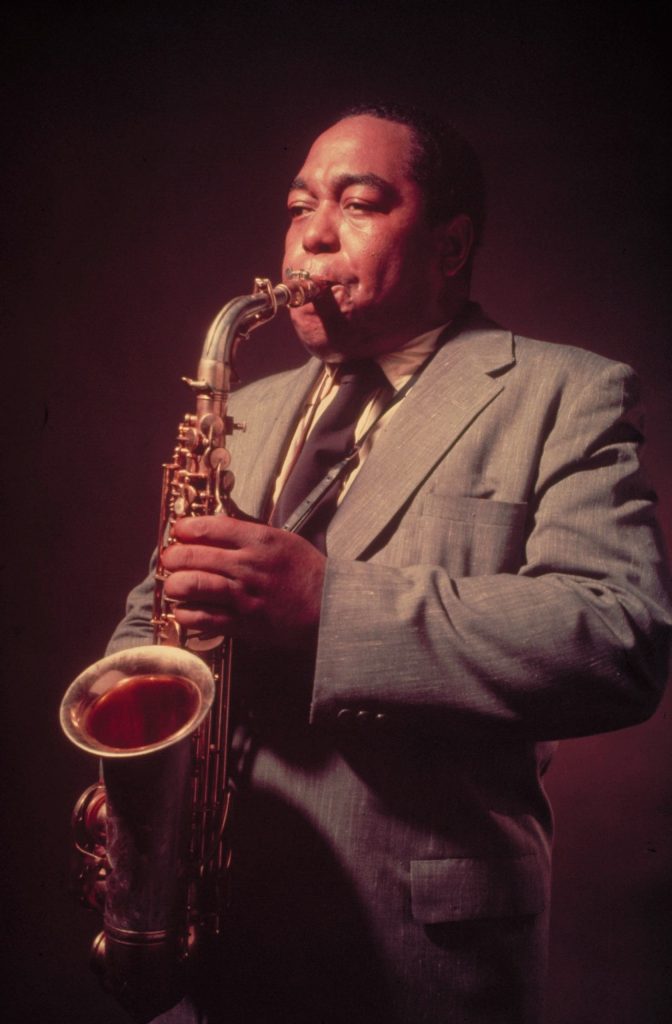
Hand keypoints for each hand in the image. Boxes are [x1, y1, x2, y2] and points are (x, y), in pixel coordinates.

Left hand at [160, 515, 325, 648]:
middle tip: (170, 559)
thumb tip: (216, 529)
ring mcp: (245, 595)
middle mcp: (249, 565)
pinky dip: (187, 614)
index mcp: (260, 540)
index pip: (212, 527)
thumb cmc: (307, 572)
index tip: (180, 531)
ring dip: (176, 585)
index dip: (187, 528)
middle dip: (174, 557)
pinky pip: (204, 617)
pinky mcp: (244, 622)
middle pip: (195, 555)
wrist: (330, 607)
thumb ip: (249, 534)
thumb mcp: (283, 540)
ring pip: (194, 585)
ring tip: (174, 585)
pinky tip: (185, 610)